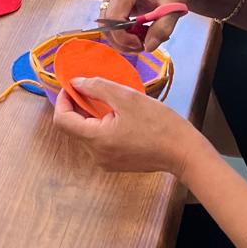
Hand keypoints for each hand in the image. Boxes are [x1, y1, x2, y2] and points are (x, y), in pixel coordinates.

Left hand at [51, 80, 196, 174]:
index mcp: (96, 140)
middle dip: (78, 106)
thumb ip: (97, 87)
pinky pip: (99, 142)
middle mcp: (96, 155)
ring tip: (109, 101)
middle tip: (92, 88)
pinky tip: (118, 116)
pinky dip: (101, 126)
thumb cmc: (158, 124)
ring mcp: (106, 162)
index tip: (73, 86)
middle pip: (73, 128)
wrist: (184, 152)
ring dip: (90, 116)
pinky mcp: (116, 163)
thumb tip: (75, 83)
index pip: (62, 120)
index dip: (63, 100)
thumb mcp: (127, 97)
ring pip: (86, 134)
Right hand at [98, 0, 191, 52]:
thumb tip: (148, 47)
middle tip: (144, 46)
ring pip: (108, 27)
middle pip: (107, 24)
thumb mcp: (173, 8)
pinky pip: (113, 24)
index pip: (114, 18)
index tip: (142, 45)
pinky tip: (143, 31)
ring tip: (146, 38)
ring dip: (125, 39)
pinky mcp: (113, 1)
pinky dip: (126, 34)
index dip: (124, 38)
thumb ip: (162, 28)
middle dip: (124, 41)